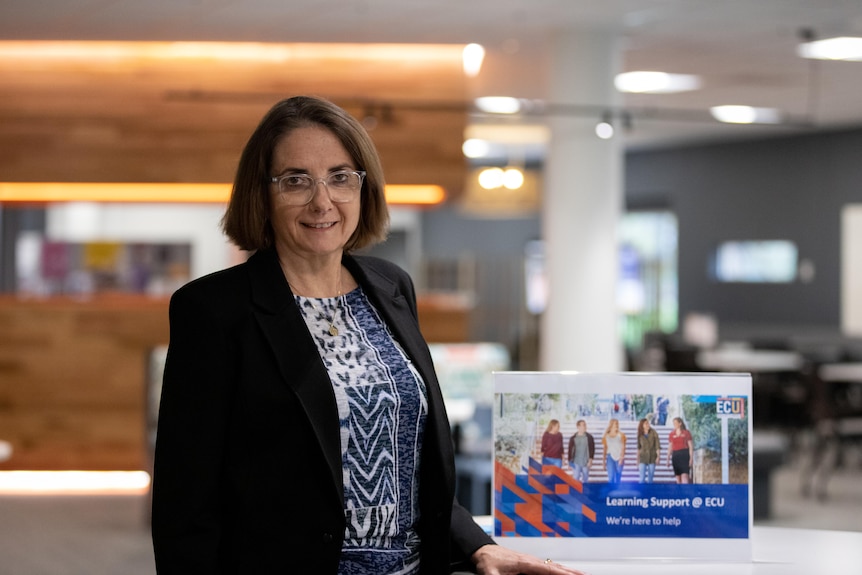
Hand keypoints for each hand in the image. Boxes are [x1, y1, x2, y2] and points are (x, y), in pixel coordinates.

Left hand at [472, 545, 589, 574]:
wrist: (482, 551)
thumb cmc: (487, 561)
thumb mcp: (490, 574)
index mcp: (524, 562)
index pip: (547, 569)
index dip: (561, 573)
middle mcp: (530, 560)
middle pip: (555, 567)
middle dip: (571, 571)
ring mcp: (531, 561)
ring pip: (554, 566)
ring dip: (568, 570)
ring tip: (581, 574)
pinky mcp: (530, 563)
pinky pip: (549, 567)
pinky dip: (560, 569)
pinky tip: (565, 572)